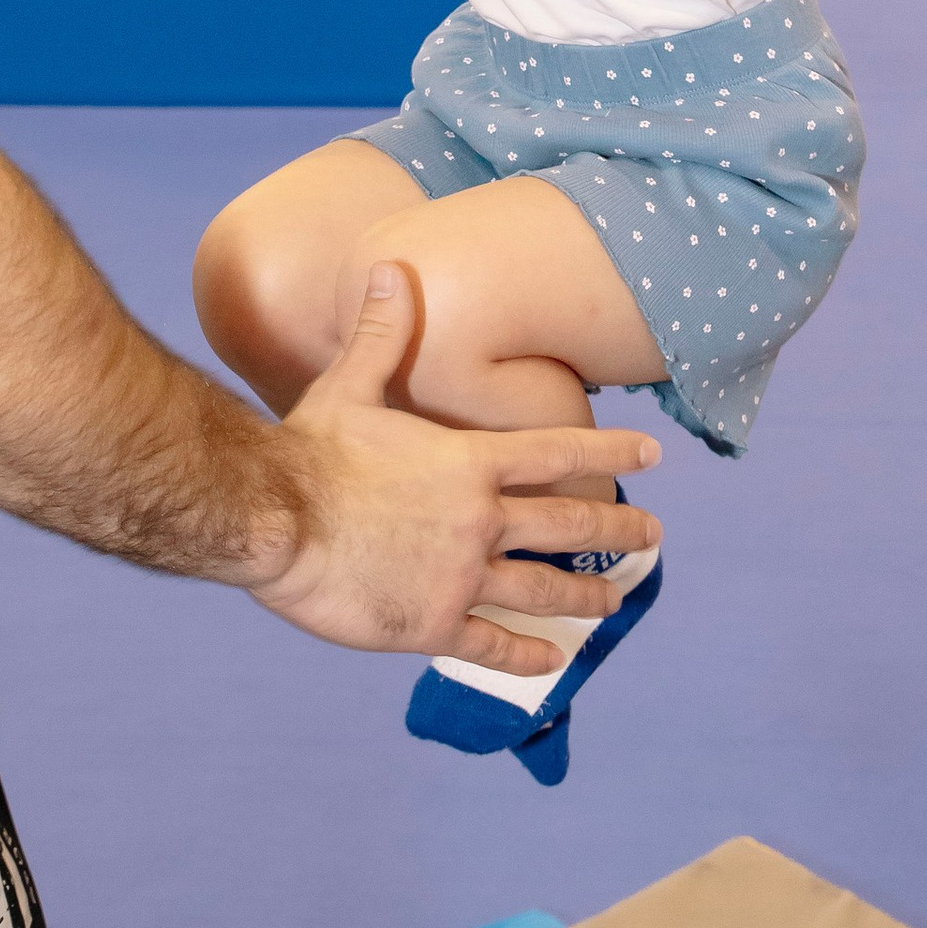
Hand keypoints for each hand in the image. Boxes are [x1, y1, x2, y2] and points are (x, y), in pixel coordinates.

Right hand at [253, 268, 662, 671]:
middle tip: (654, 535)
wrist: (272, 521)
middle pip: (569, 525)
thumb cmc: (309, 452)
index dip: (611, 453)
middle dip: (619, 529)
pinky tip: (551, 662)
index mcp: (469, 462)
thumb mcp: (349, 385)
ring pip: (543, 589)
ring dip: (586, 594)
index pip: (559, 453)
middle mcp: (479, 519)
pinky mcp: (432, 624)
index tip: (654, 455)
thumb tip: (390, 265)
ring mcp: (460, 575)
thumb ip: (382, 332)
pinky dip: (527, 656)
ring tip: (617, 598)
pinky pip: (492, 645)